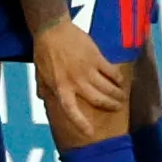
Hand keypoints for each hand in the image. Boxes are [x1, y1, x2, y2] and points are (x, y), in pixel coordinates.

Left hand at [32, 22, 130, 153]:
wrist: (52, 29)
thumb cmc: (43, 50)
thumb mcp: (40, 72)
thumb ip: (43, 86)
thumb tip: (43, 98)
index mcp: (61, 87)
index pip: (71, 110)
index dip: (81, 122)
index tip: (90, 132)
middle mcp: (76, 82)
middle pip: (97, 99)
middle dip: (109, 105)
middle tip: (117, 108)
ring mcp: (87, 70)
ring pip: (107, 87)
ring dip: (116, 94)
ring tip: (122, 97)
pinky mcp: (96, 57)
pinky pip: (110, 71)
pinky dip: (117, 77)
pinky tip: (121, 80)